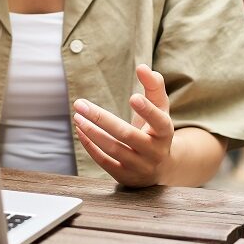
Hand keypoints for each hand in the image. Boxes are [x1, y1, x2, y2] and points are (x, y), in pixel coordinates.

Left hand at [71, 65, 173, 186]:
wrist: (161, 167)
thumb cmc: (156, 130)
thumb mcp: (160, 109)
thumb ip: (154, 87)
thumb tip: (143, 67)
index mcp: (165, 133)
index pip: (158, 121)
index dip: (147, 110)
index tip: (132, 97)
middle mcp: (154, 152)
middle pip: (127, 135)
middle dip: (101, 119)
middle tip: (80, 104)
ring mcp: (140, 166)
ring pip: (113, 150)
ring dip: (92, 133)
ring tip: (77, 116)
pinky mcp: (126, 176)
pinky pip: (105, 162)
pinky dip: (90, 146)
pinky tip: (80, 130)